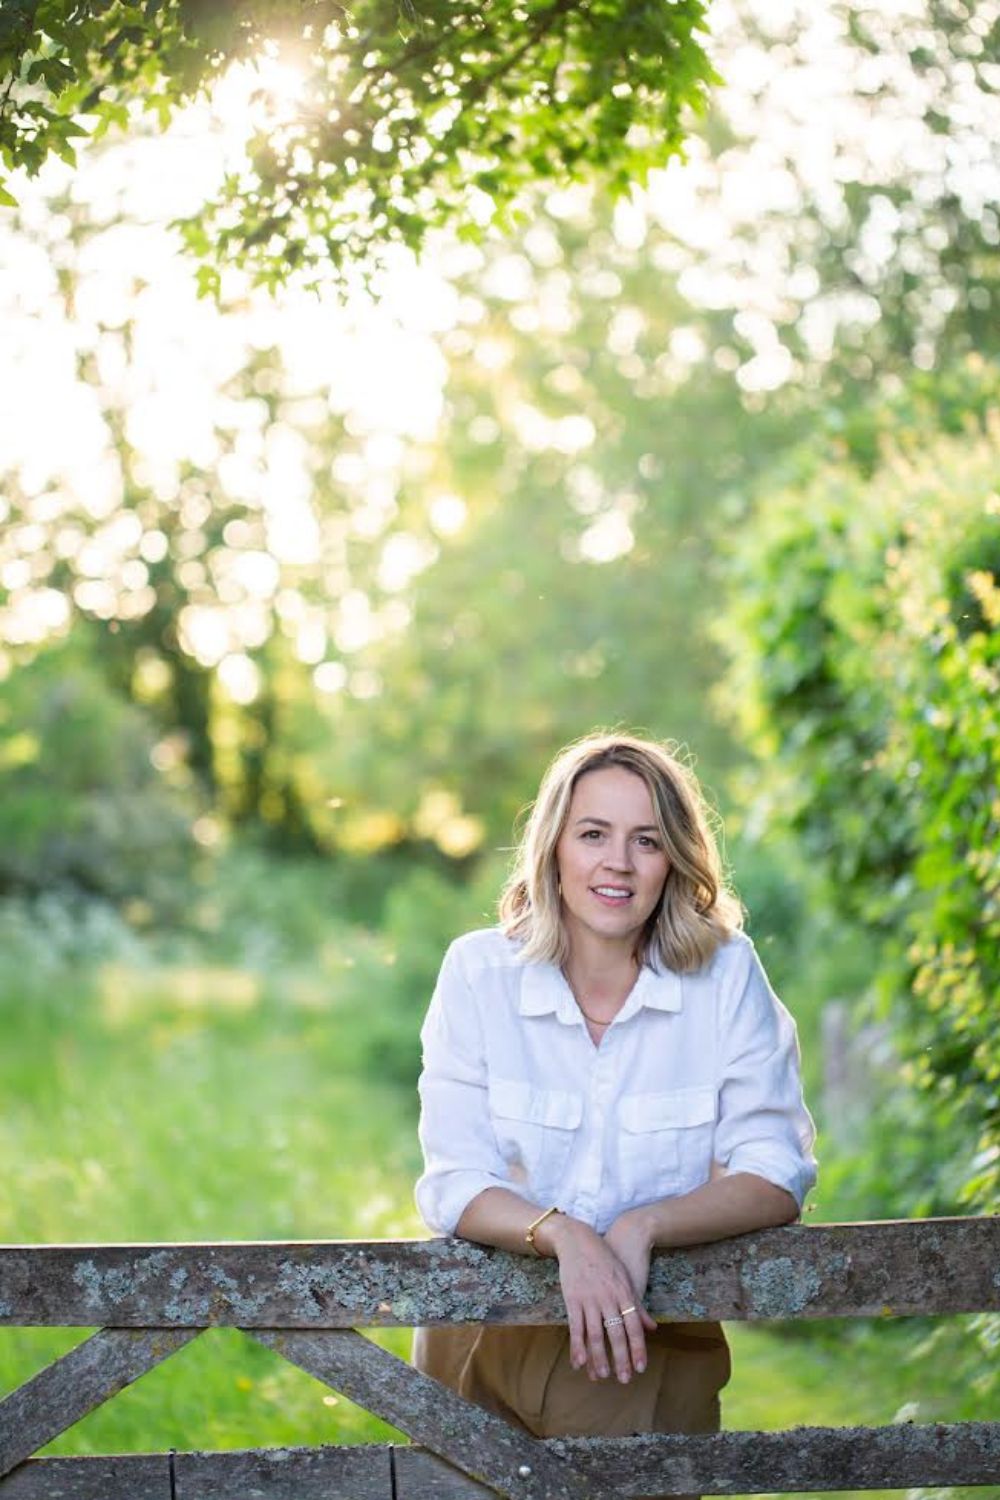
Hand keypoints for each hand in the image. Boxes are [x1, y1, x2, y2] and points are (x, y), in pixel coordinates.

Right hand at [543, 1215, 654, 1383]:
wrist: (578, 1239)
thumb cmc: (605, 1259)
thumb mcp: (625, 1278)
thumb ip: (637, 1304)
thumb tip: (652, 1328)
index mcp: (624, 1293)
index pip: (634, 1326)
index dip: (638, 1348)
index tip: (641, 1368)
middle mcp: (608, 1298)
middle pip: (616, 1333)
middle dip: (621, 1358)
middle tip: (624, 1379)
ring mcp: (589, 1299)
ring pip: (595, 1334)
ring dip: (598, 1357)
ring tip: (602, 1376)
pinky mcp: (572, 1299)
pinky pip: (575, 1327)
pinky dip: (577, 1346)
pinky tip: (579, 1362)